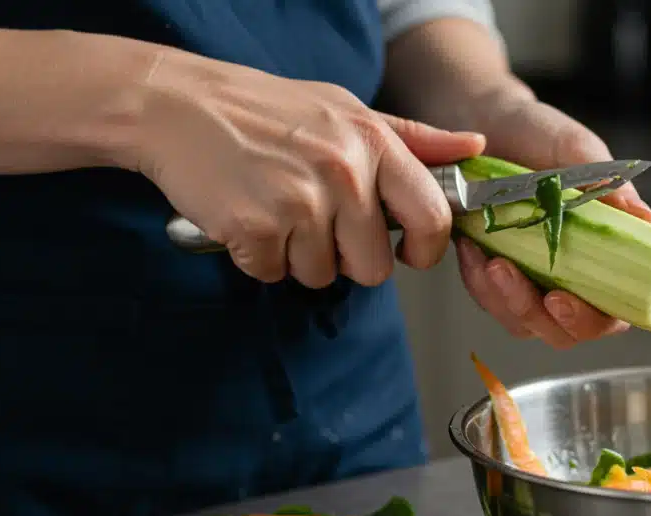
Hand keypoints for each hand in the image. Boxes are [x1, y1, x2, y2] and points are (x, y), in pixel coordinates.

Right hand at [129, 48, 484, 285]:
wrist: (176, 105)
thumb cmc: (263, 108)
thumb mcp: (345, 110)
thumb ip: (412, 138)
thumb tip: (473, 146)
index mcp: (372, 142)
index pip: (432, 217)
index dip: (425, 248)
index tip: (407, 251)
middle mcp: (342, 173)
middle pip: (372, 268)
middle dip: (347, 259)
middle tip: (316, 221)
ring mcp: (298, 203)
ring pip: (320, 276)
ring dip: (297, 256)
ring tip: (275, 208)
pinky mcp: (255, 229)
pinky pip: (273, 274)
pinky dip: (258, 257)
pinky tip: (246, 216)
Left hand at [455, 91, 650, 349]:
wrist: (490, 122)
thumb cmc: (541, 134)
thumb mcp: (576, 149)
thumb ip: (607, 181)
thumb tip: (641, 214)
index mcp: (609, 255)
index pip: (614, 314)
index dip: (591, 320)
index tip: (561, 299)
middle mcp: (574, 276)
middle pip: (563, 331)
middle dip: (533, 313)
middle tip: (505, 272)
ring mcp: (534, 280)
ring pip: (521, 321)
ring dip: (500, 299)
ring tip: (485, 257)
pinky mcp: (498, 275)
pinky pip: (488, 298)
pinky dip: (478, 281)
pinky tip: (470, 249)